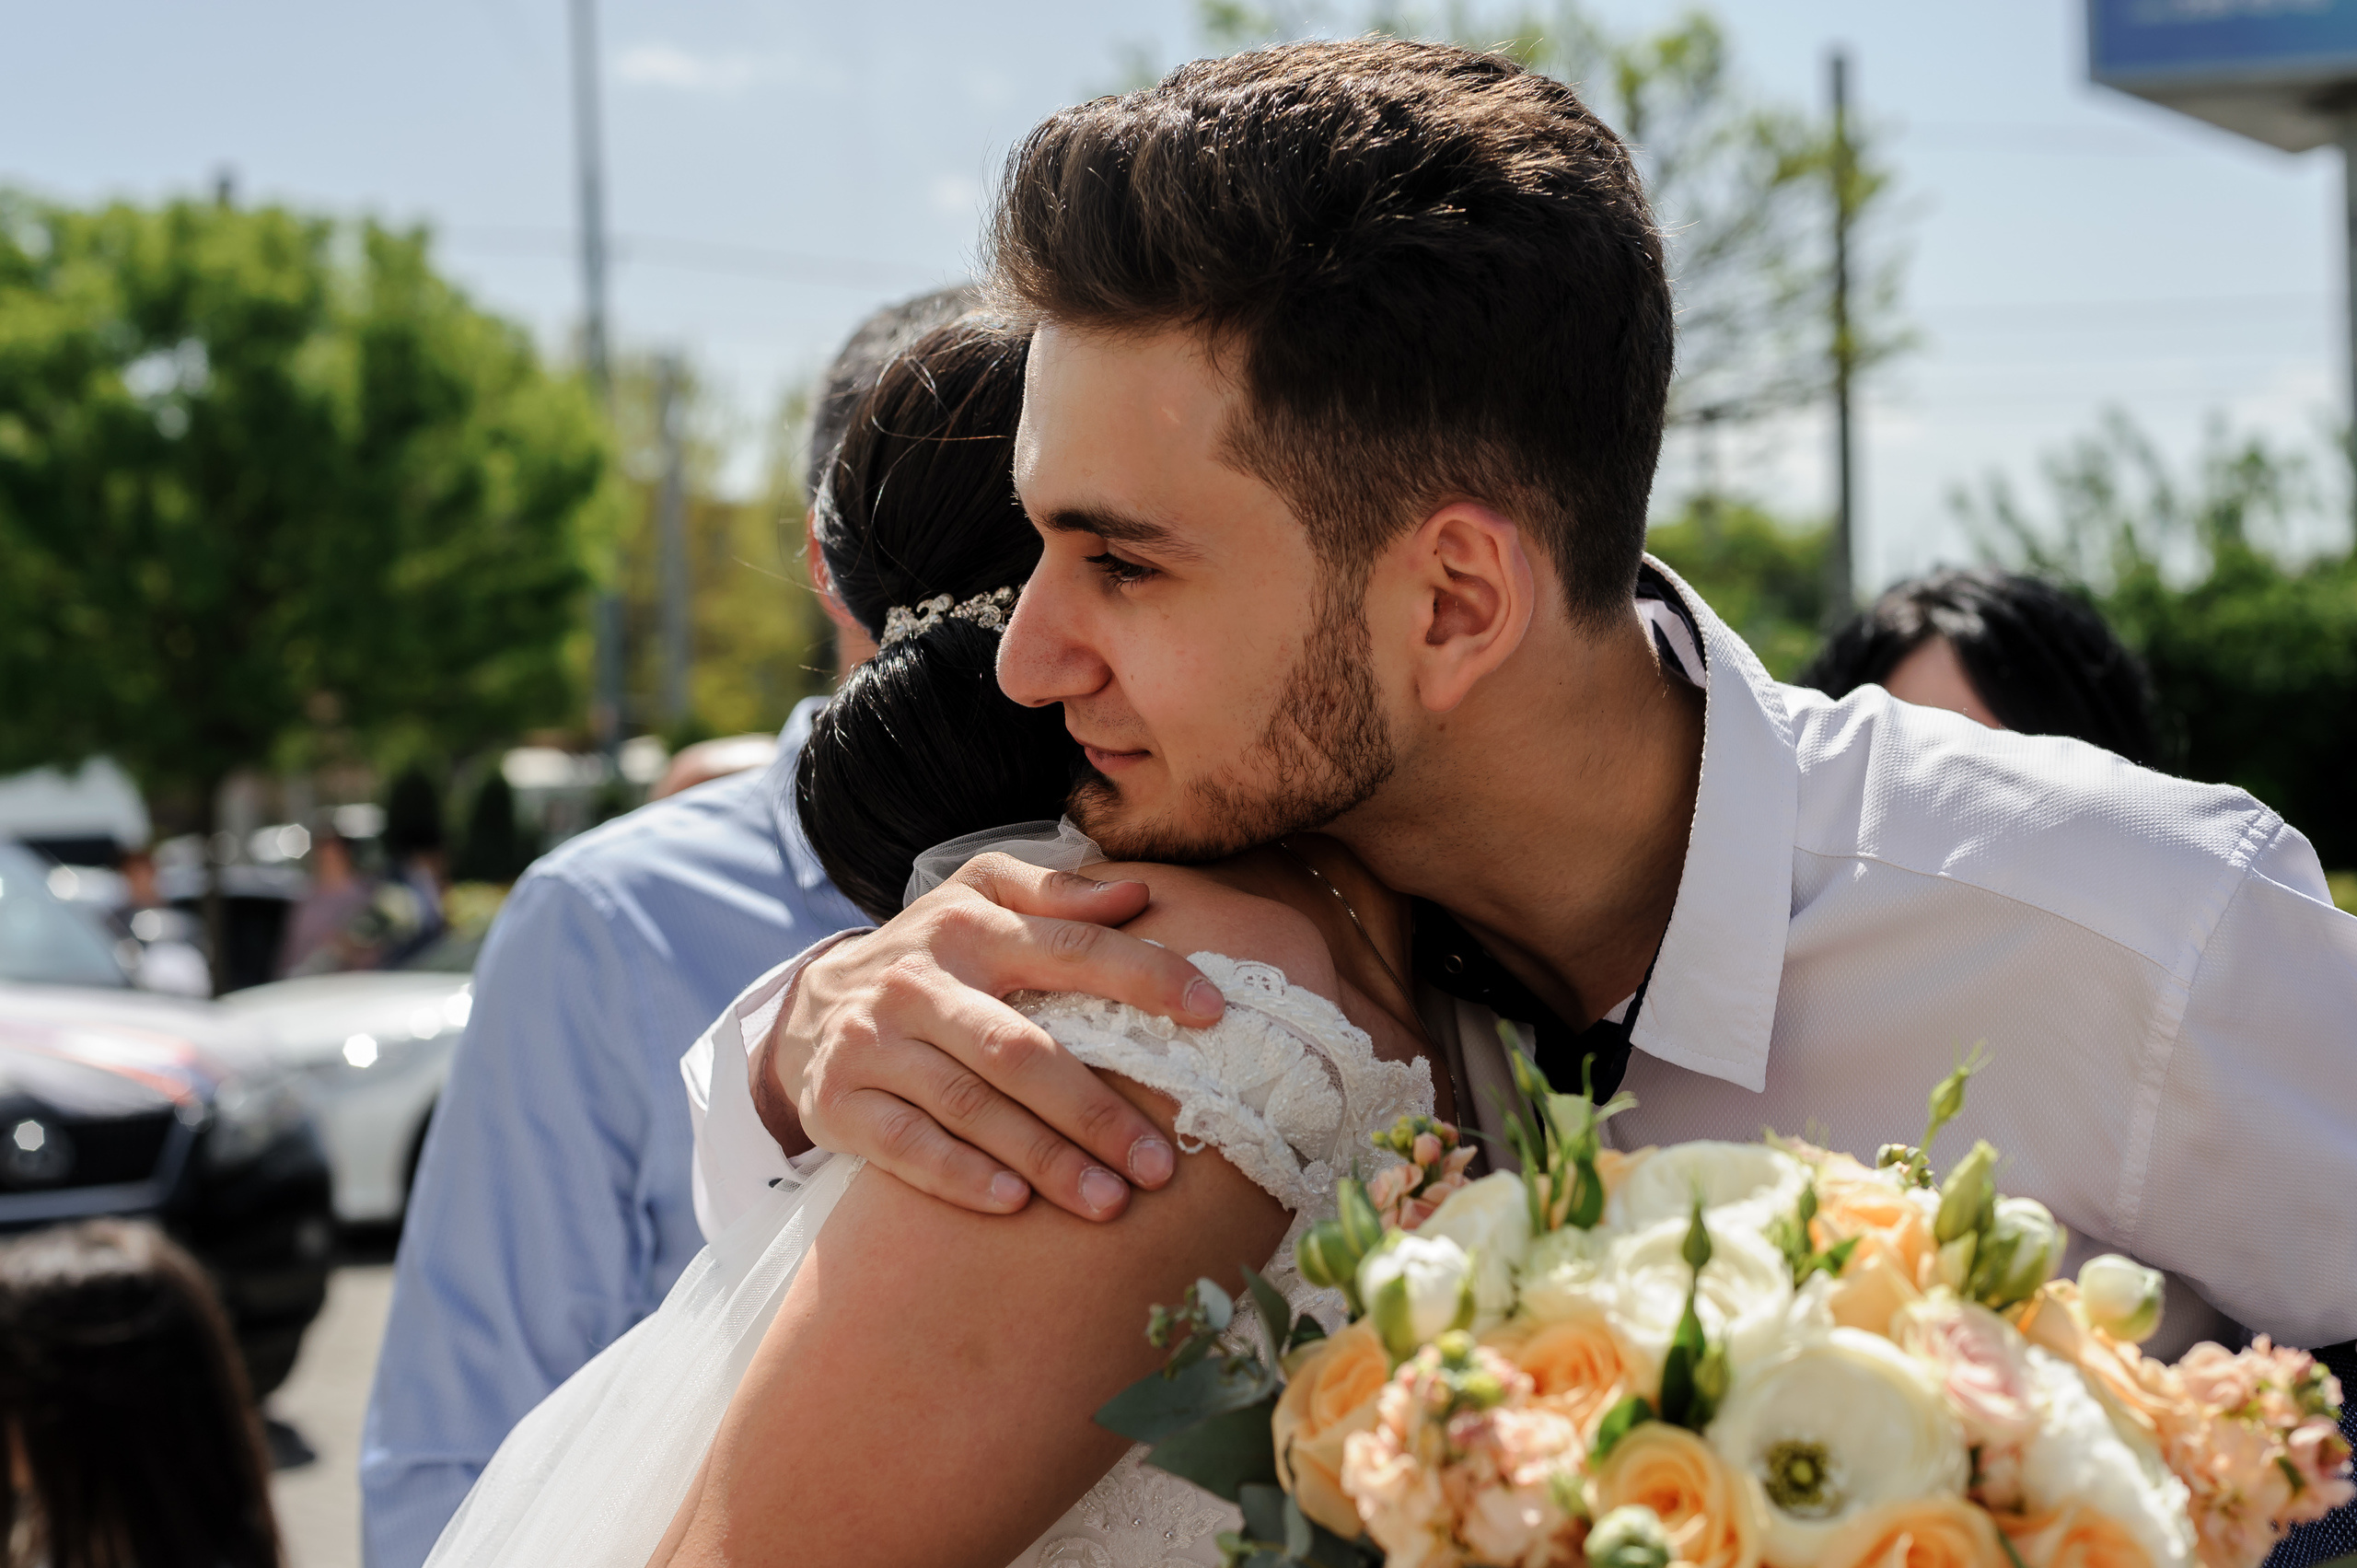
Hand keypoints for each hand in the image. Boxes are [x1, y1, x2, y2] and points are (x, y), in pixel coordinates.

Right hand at [764, 854, 1227, 1219]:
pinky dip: (962, 1176)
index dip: (1144, 977)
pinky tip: (1016, 1205)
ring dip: (1044, 1159)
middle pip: (1021, 1049)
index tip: (1212, 1014)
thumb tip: (1140, 893)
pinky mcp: (840, 1101)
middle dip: (1096, 1110)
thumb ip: (1057, 895)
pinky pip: (907, 1147)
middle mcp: (918, 981)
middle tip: (1161, 1164)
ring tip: (1109, 1202)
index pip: (1071, 949)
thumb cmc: (931, 957)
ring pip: (971, 1106)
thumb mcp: (980, 901)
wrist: (809, 1010)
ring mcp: (874, 1042)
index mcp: (971, 927)